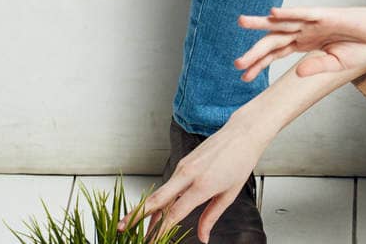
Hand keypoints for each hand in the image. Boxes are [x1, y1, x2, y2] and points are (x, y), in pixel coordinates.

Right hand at [116, 113, 262, 242]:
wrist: (243, 133)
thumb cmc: (240, 161)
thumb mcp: (230, 194)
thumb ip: (212, 217)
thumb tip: (203, 238)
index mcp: (202, 184)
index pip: (174, 213)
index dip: (160, 231)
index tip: (152, 243)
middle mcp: (188, 174)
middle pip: (156, 199)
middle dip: (137, 216)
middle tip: (121, 229)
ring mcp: (183, 167)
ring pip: (160, 193)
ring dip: (147, 211)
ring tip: (137, 227)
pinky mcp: (183, 163)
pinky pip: (168, 184)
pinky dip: (160, 199)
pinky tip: (157, 211)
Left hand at [236, 1, 365, 78]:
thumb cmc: (362, 46)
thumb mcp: (337, 64)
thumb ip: (316, 67)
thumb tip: (297, 73)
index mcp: (307, 43)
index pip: (278, 53)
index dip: (260, 64)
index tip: (244, 77)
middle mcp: (306, 30)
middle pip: (275, 39)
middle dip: (255, 51)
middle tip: (236, 64)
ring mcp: (315, 21)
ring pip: (283, 22)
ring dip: (262, 23)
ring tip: (242, 22)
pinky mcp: (326, 14)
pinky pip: (304, 13)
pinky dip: (289, 12)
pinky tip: (273, 13)